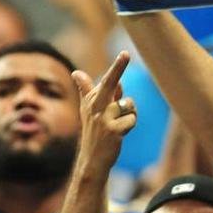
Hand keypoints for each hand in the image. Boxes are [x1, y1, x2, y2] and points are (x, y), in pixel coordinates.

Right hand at [73, 51, 134, 172]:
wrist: (92, 159)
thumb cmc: (94, 133)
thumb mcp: (89, 111)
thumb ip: (90, 91)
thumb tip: (81, 74)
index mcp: (91, 100)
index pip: (105, 80)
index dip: (117, 66)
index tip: (125, 53)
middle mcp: (95, 106)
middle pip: (110, 83)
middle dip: (118, 67)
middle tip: (125, 53)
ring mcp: (103, 118)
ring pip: (128, 104)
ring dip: (129, 113)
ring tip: (118, 124)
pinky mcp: (112, 129)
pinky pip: (131, 119)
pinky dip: (130, 125)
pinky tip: (120, 133)